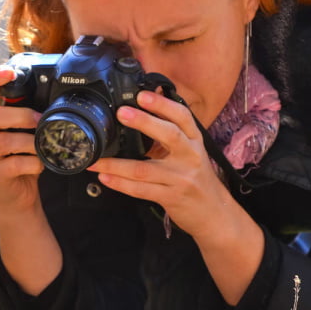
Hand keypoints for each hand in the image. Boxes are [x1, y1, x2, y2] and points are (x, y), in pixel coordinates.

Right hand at [0, 65, 44, 211]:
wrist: (19, 194)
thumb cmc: (23, 156)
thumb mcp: (23, 130)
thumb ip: (28, 111)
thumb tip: (53, 93)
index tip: (11, 72)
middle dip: (20, 115)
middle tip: (39, 120)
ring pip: (3, 140)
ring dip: (29, 141)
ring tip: (43, 145)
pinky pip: (14, 164)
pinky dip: (33, 163)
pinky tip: (40, 164)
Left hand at [86, 90, 263, 303]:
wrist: (215, 215)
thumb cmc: (197, 180)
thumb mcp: (191, 153)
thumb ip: (172, 134)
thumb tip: (144, 110)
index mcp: (194, 141)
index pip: (182, 117)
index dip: (163, 104)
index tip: (143, 95)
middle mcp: (191, 156)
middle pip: (169, 135)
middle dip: (144, 122)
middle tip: (121, 112)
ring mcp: (181, 178)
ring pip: (144, 168)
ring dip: (115, 163)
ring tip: (95, 159)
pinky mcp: (172, 197)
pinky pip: (141, 190)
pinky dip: (120, 183)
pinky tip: (104, 177)